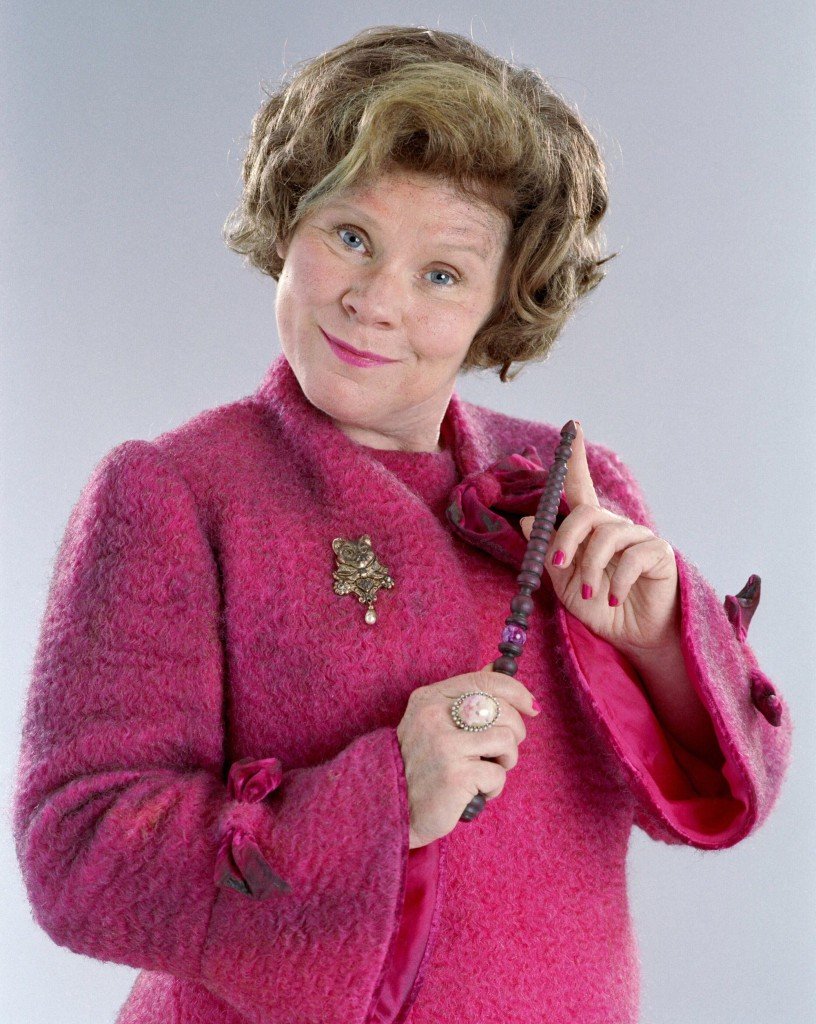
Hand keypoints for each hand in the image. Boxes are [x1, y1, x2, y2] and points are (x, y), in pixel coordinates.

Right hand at [396, 664, 538, 848]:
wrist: (392, 806)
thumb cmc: (422, 763)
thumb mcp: (433, 721)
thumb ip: (463, 696)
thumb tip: (496, 667)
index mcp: (430, 698)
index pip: (486, 680)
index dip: (516, 691)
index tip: (531, 707)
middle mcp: (435, 716)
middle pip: (503, 710)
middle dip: (514, 733)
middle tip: (500, 752)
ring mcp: (444, 744)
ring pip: (506, 740)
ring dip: (505, 762)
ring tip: (485, 772)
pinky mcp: (455, 775)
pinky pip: (498, 774)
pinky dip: (493, 788)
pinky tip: (474, 792)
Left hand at [520, 422, 679, 655]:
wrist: (634, 638)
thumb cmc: (600, 608)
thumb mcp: (564, 584)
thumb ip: (549, 554)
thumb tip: (528, 521)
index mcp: (589, 530)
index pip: (579, 487)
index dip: (576, 458)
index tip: (573, 428)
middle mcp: (613, 527)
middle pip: (586, 512)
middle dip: (567, 538)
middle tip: (560, 565)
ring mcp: (638, 537)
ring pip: (607, 534)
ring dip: (590, 567)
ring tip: (589, 594)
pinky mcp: (658, 554)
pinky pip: (633, 556)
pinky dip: (617, 581)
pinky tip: (614, 598)